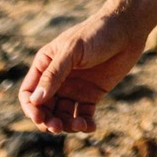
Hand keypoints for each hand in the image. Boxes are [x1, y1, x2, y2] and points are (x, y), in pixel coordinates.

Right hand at [18, 12, 147, 132]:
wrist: (127, 29)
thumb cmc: (97, 33)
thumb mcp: (72, 51)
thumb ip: (54, 75)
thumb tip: (36, 100)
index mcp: (46, 65)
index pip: (29, 93)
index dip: (31, 108)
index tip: (40, 118)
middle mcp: (57, 79)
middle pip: (44, 109)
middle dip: (48, 121)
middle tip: (58, 127)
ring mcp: (74, 88)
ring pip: (62, 115)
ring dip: (67, 125)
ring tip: (80, 124)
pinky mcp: (92, 94)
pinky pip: (83, 115)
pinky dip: (84, 124)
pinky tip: (91, 126)